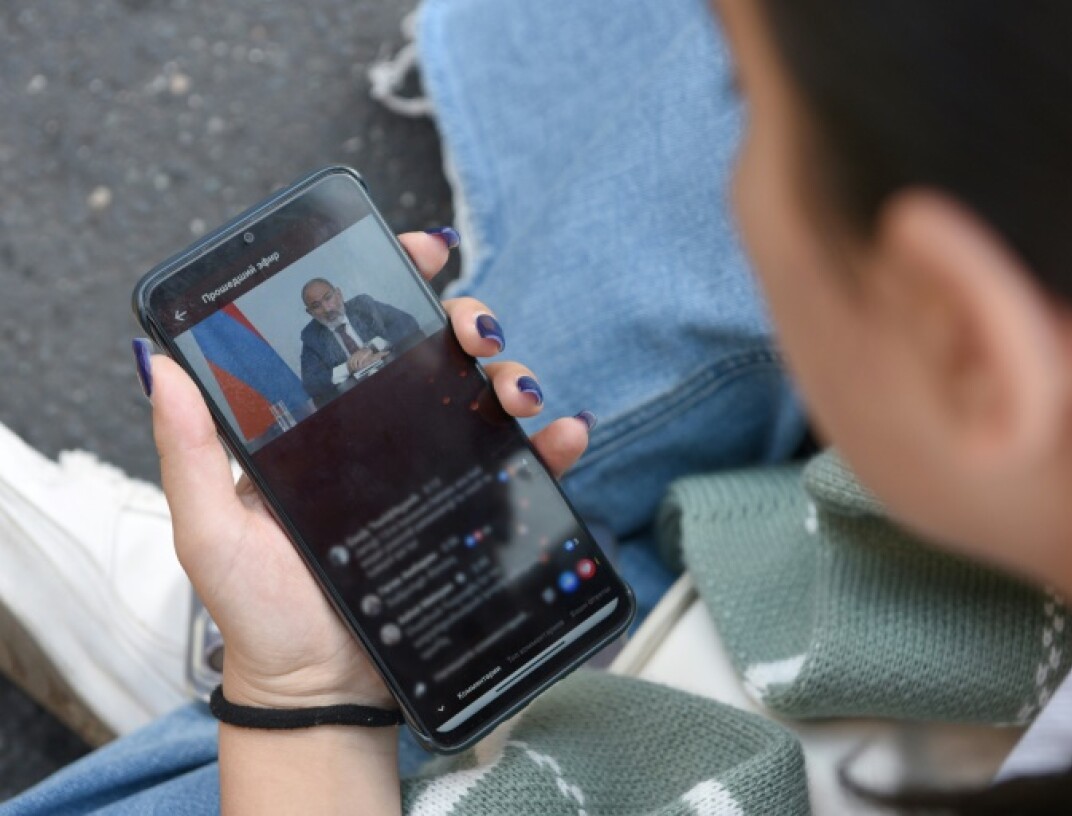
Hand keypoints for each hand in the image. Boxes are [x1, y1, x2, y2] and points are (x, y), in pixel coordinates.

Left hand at [148, 231, 592, 708]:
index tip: (421, 249)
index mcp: (324, 422)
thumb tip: (162, 364)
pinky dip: (553, 441)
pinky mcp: (476, 508)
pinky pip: (525, 464)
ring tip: (512, 392)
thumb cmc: (259, 611)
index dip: (394, 278)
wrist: (320, 687)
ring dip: (513, 373)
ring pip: (488, 394)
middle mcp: (386, 433)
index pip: (362, 330)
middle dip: (467, 319)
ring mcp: (436, 468)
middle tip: (471, 328)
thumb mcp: (209, 530)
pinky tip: (562, 434)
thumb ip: (188, 452)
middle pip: (439, 350)